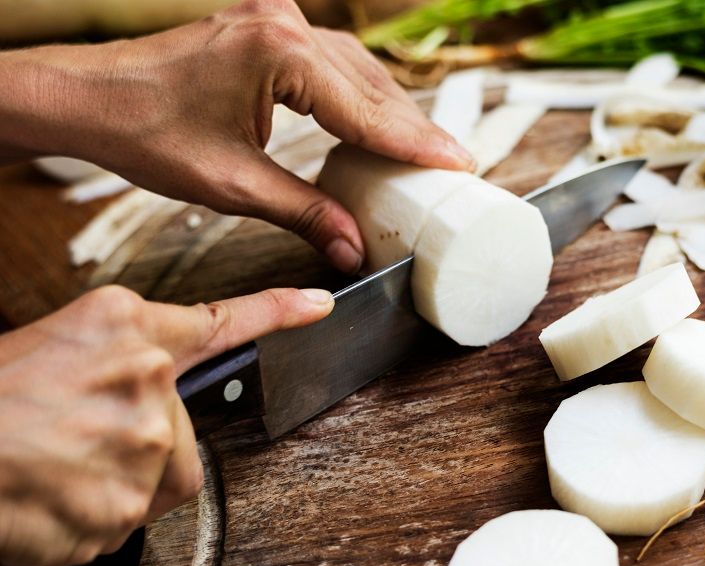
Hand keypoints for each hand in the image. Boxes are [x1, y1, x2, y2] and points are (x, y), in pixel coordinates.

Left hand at [0, 0, 473, 273]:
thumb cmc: (146, 131)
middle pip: (370, 84)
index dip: (415, 143)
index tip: (459, 163)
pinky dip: (358, 96)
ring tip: (422, 151)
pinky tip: (374, 122)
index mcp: (280, 55)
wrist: (90, 96)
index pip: (366, 109)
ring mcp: (275, 23)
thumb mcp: (233, 183)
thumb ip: (303, 211)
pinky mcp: (266, 32)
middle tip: (453, 165)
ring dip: (388, 110)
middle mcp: (285, 27)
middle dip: (411, 128)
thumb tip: (351, 248)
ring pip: (355, 70)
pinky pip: (330, 64)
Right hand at [0, 284, 333, 565]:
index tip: (320, 303)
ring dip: (113, 484)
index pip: (221, 320)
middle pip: (178, 430)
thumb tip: (144, 398)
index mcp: (122, 325)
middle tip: (66, 441)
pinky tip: (45, 500)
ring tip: (50, 471)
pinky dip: (85, 522)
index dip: (280, 311)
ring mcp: (143, 443)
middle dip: (136, 444)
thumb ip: (114, 366)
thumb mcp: (46, 348)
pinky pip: (122, 522)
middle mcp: (145, 377)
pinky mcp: (126, 505)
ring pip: (154, 480)